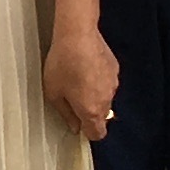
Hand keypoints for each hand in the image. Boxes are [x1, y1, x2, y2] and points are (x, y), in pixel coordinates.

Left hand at [43, 23, 117, 144]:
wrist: (78, 35)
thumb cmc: (62, 64)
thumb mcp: (53, 93)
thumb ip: (66, 114)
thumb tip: (74, 126)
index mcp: (91, 111)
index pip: (98, 134)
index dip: (88, 132)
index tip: (78, 124)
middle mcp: (107, 101)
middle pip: (101, 116)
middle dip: (89, 112)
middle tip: (73, 97)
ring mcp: (114, 85)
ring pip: (105, 98)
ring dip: (94, 94)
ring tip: (78, 79)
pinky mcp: (116, 70)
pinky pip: (107, 82)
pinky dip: (99, 80)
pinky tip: (87, 67)